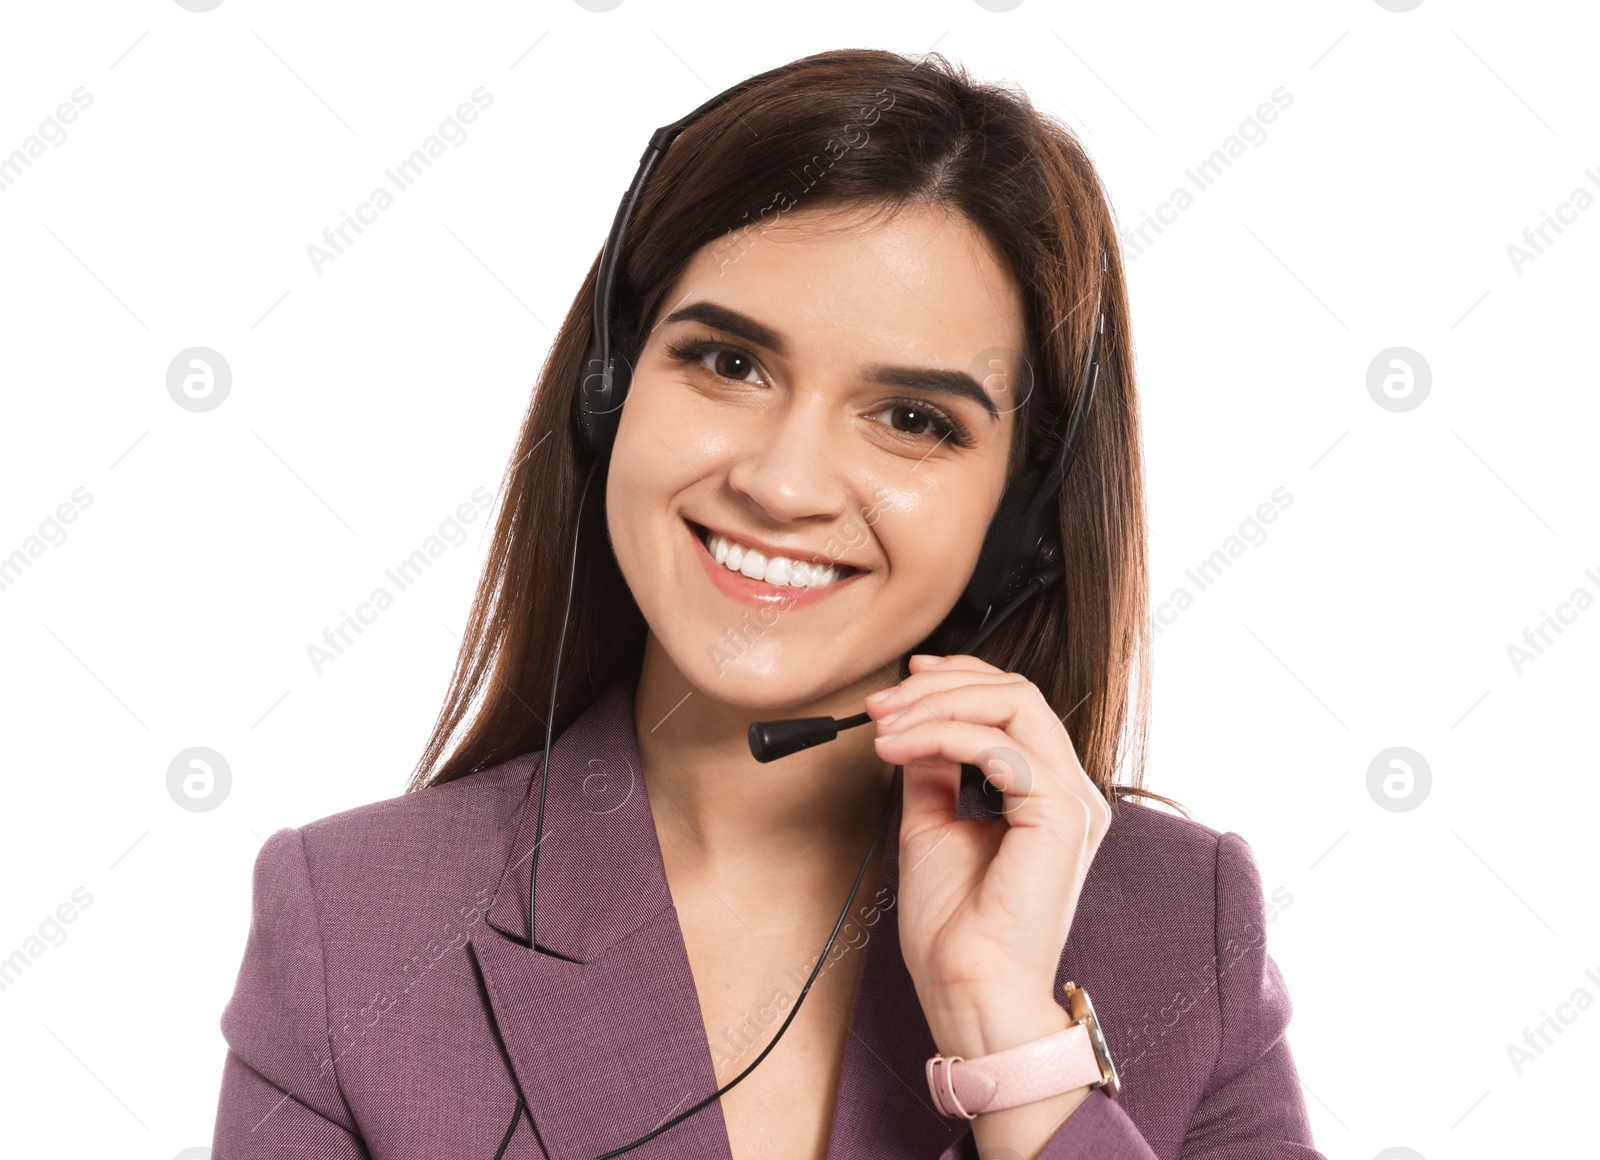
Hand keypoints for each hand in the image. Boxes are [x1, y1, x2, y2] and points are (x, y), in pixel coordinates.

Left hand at [864, 653, 1111, 1060]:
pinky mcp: (1060, 814)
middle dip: (940, 685)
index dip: (960, 679)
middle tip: (881, 704)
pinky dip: (941, 735)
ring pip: (1014, 704)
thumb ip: (933, 769)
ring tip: (883, 726)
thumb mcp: (931, 823)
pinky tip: (899, 749)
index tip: (904, 681)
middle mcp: (1071, 790)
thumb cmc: (956, 928)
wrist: (968, 989)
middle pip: (1017, 693)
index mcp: (1047, 793)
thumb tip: (912, 722)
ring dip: (936, 704)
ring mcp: (1073, 801)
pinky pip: (999, 747)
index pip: (1016, 704)